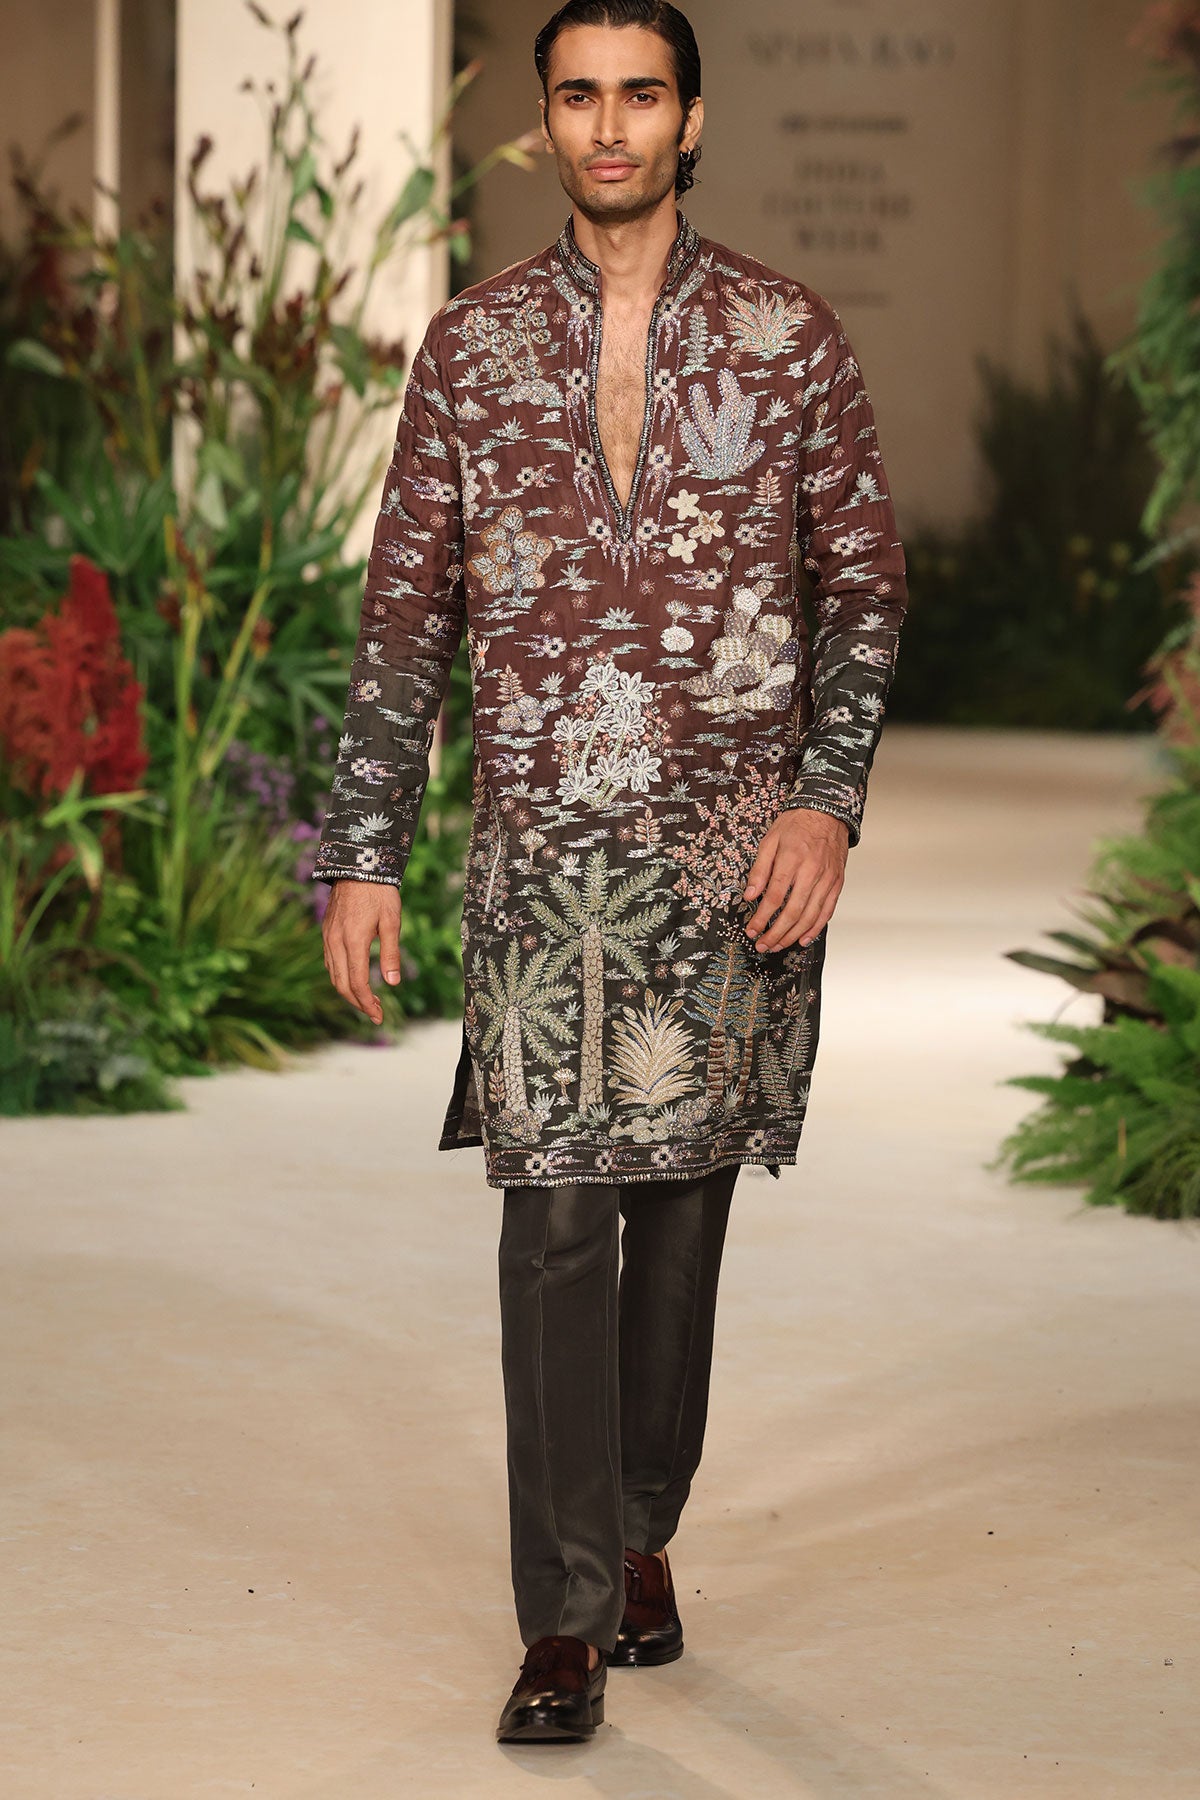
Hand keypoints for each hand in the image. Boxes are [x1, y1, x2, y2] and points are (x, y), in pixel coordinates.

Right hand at [321, 880, 401, 1024]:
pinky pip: (330, 962)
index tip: (378, 1016)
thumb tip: (392, 983)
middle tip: (376, 1013)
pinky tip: (354, 979)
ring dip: (348, 992)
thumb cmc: (380, 892)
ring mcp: (328, 937)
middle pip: (341, 984)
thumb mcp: (392, 922)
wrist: (358, 865)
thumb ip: (391, 954)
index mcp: (353, 941)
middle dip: (358, 1003)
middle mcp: (336, 941)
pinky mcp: (326, 932)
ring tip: (368, 1001)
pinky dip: (341, 977)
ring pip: (333, 975)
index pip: (356, 983)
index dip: (367, 1003)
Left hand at [741, 807, 848, 952]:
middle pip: (792, 911)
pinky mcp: (837, 883)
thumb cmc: (797, 824)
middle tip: (763, 944)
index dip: (761, 918)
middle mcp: (811, 872)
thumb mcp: (769, 840)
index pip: (774, 897)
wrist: (827, 812)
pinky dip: (815, 929)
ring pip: (810, 916)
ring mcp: (826, 879)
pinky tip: (803, 939)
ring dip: (792, 935)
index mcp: (791, 859)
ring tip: (778, 945)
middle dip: (775, 933)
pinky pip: (827, 911)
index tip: (751, 929)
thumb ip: (759, 869)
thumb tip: (749, 895)